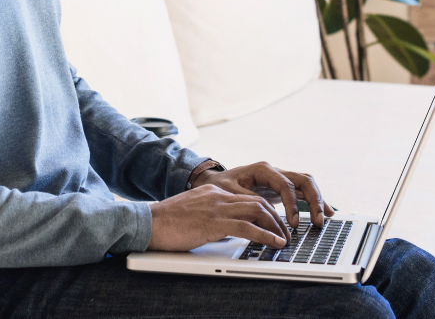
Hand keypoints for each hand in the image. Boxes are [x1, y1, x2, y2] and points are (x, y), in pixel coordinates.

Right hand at [147, 184, 289, 251]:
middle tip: (285, 232)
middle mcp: (218, 195)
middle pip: (257, 202)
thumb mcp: (193, 214)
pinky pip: (247, 227)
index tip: (274, 222)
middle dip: (275, 218)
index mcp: (213, 191)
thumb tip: (225, 231)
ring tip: (284, 240)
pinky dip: (265, 235)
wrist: (149, 222)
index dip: (265, 210)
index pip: (247, 197)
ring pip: (258, 211)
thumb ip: (210, 217)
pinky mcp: (214, 222)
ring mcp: (217, 207)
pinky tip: (274, 243)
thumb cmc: (166, 223)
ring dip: (275, 227)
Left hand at [194, 161, 333, 228]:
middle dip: (314, 200)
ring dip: (318, 200)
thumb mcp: (229, 193)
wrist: (214, 182)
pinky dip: (314, 201)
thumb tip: (266, 213)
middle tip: (318, 221)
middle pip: (302, 179)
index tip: (293, 223)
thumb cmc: (220, 187)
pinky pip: (303, 192)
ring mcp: (280, 179)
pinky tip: (326, 213)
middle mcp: (274, 172)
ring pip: (306, 184)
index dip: (292, 204)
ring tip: (326, 218)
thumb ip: (248, 201)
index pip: (285, 185)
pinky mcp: (282, 188)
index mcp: (262, 170)